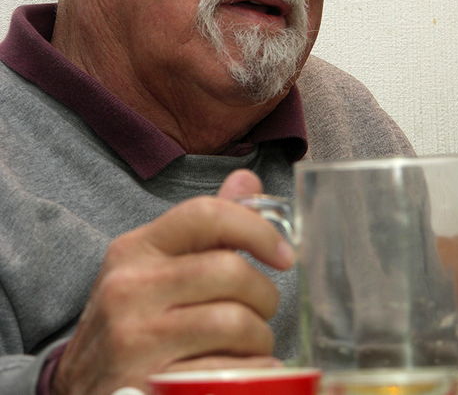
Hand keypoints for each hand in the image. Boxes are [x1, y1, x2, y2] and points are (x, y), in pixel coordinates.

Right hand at [51, 170, 293, 394]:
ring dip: (260, 338)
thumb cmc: (132, 323)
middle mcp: (129, 288)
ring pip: (234, 322)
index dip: (257, 229)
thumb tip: (247, 181)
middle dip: (264, 295)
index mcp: (135, 249)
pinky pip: (226, 374)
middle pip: (229, 270)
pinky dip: (251, 374)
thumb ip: (205, 227)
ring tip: (251, 345)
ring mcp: (134, 340)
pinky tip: (242, 372)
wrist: (77, 393)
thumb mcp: (154, 268)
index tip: (284, 255)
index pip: (206, 213)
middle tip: (262, 310)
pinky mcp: (146, 386)